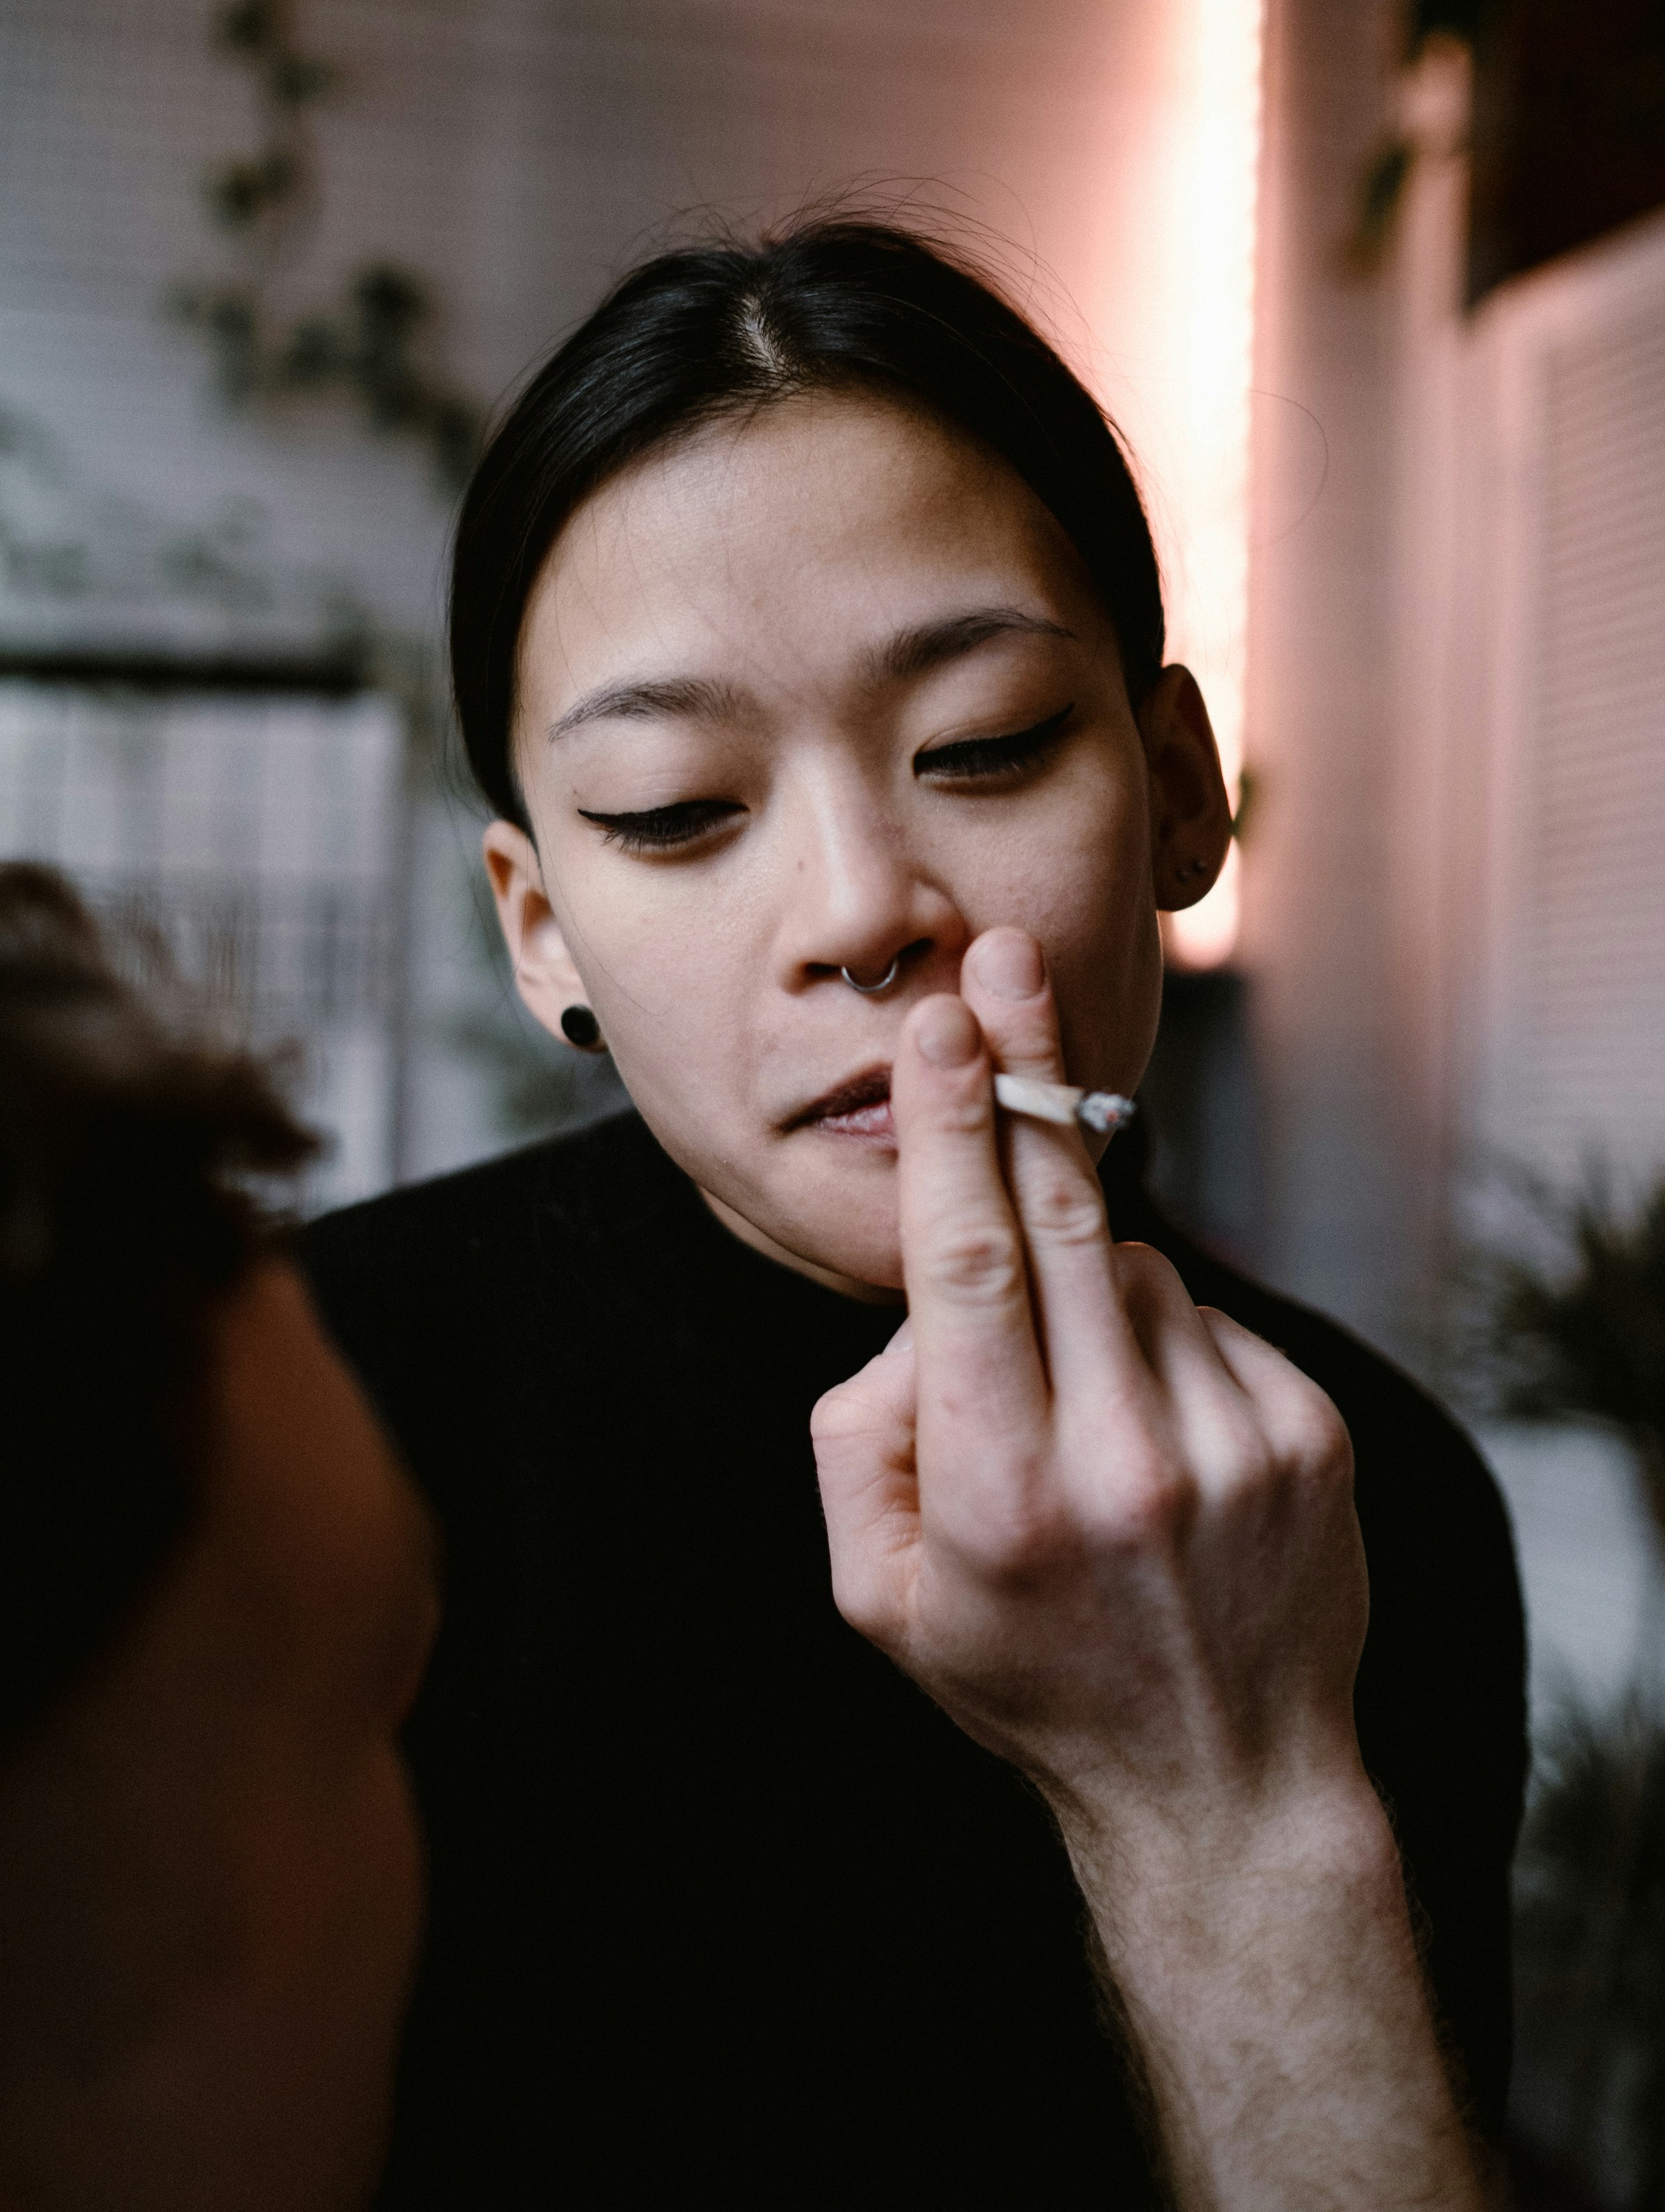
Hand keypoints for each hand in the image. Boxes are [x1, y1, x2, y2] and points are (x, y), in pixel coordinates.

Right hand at [811, 928, 1482, 2208]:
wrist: (1222, 1782)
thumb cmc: (1026, 1678)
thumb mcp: (876, 1595)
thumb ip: (854, 1438)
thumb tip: (912, 1316)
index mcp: (993, 1490)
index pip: (966, 1266)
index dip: (953, 1126)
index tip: (940, 1023)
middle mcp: (1118, 1458)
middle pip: (1060, 1216)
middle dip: (1025, 1073)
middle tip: (1005, 960)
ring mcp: (1229, 1444)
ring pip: (1133, 1269)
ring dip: (1089, 1282)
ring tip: (1084, 1400)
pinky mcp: (1306, 1437)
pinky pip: (1208, 1318)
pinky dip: (1165, 1340)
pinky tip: (1155, 1429)